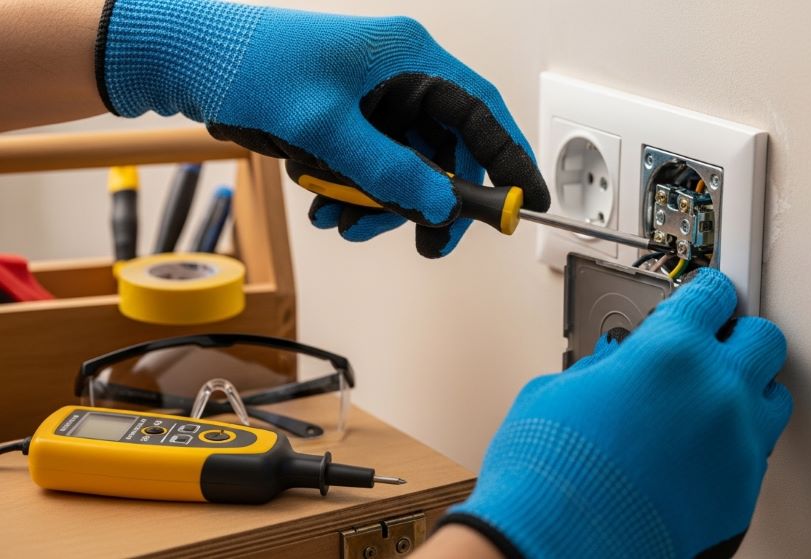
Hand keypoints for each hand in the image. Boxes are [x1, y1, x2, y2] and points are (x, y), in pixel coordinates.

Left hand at [96, 0, 547, 256]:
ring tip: (343, 221)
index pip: (482, 112)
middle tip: (427, 240)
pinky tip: (326, 205)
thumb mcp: (324, 125)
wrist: (188, 61)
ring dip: (381, 203)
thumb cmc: (250, 63)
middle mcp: (399, 77)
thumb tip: (440, 203)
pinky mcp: (349, 120)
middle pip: (445, 150)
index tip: (526, 201)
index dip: (510, 159)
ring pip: (406, 167)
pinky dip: (355, 193)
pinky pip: (373, 168)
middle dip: (431, 199)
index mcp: (409, 58)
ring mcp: (374, 101)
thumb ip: (388, 168)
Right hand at [440, 269, 792, 557]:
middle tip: (710, 347)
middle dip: (736, 337)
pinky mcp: (742, 492)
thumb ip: (604, 366)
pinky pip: (755, 452)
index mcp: (670, 351)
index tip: (701, 302)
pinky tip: (697, 453)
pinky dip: (732, 445)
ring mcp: (737, 444)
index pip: (714, 294)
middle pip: (763, 338)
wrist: (555, 547)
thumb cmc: (549, 475)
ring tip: (708, 403)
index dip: (705, 295)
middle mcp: (716, 391)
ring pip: (773, 396)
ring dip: (745, 391)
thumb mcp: (557, 390)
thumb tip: (617, 366)